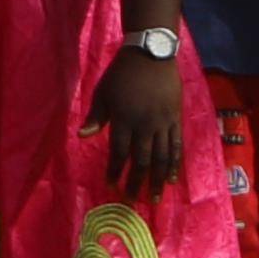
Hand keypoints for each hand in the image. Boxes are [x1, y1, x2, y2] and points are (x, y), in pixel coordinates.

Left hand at [94, 41, 183, 204]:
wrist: (151, 56)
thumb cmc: (121, 75)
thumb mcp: (102, 93)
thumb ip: (96, 117)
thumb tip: (81, 136)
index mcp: (125, 119)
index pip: (119, 152)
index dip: (115, 170)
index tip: (111, 185)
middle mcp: (146, 125)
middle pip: (142, 160)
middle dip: (136, 182)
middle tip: (133, 201)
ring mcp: (164, 123)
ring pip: (162, 157)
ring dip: (157, 179)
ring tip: (155, 198)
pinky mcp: (176, 119)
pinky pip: (177, 146)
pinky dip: (175, 164)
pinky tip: (172, 178)